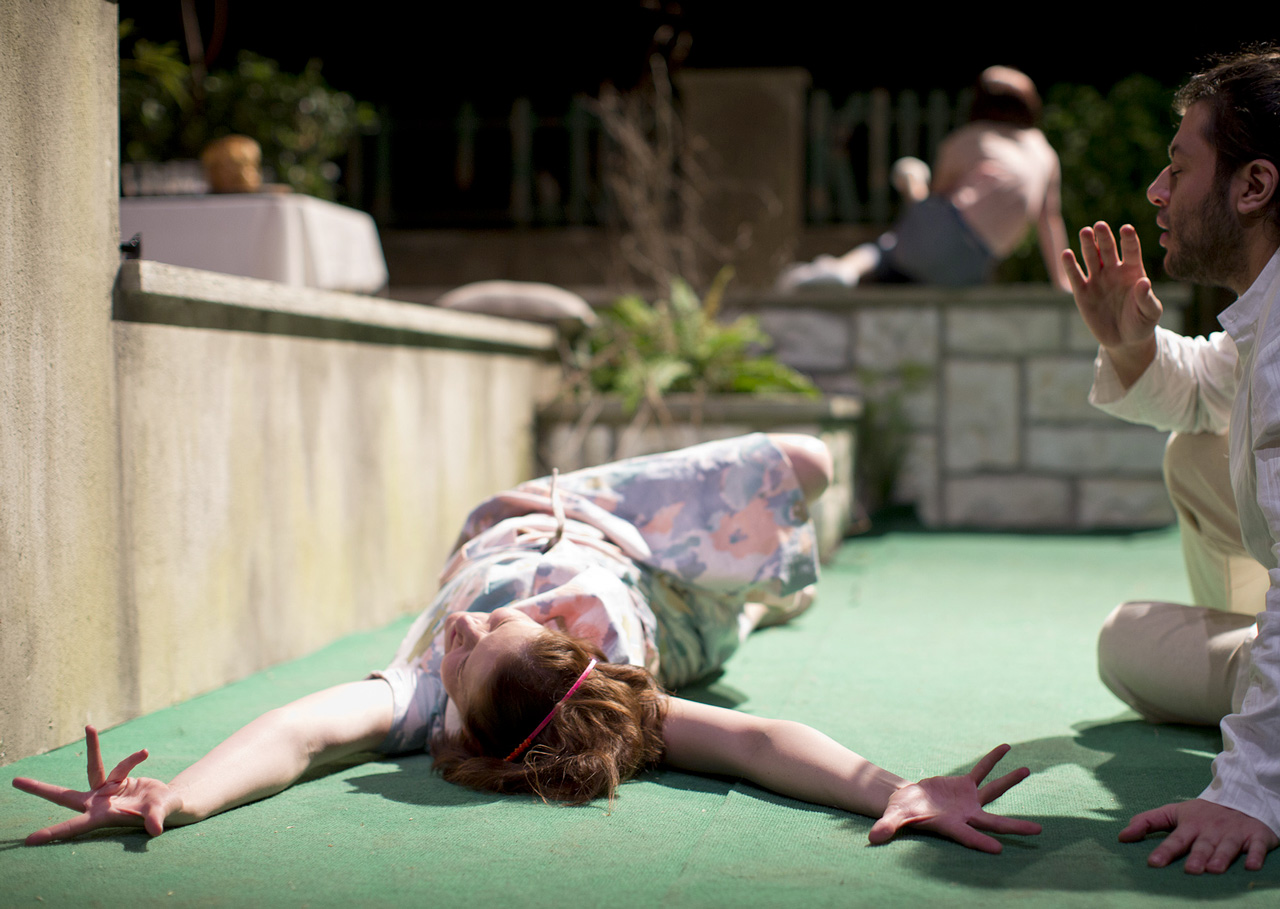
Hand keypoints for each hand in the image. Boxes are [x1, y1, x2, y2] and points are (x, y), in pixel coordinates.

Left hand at [12, 725, 179, 844]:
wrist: (166, 803)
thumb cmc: (161, 813)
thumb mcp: (159, 814)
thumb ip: (155, 819)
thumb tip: (155, 830)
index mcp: (103, 816)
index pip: (74, 827)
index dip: (53, 833)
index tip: (29, 841)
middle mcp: (97, 803)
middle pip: (62, 796)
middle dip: (40, 789)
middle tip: (15, 782)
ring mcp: (104, 789)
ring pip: (93, 766)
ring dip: (92, 746)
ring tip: (88, 727)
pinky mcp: (114, 779)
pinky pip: (122, 762)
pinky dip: (134, 758)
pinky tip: (145, 753)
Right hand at [868, 744, 1041, 852]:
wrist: (909, 804)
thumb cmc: (902, 814)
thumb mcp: (895, 819)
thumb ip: (888, 827)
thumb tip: (874, 838)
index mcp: (950, 826)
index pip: (968, 836)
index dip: (981, 842)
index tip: (999, 849)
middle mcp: (966, 815)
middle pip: (994, 822)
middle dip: (1015, 827)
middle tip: (1038, 830)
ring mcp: (968, 800)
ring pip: (993, 791)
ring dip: (1010, 782)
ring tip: (1027, 771)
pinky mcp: (965, 785)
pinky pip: (981, 770)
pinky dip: (992, 759)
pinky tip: (1005, 749)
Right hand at [1063, 223, 1162, 384]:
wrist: (1125, 340)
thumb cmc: (1142, 323)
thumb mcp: (1150, 312)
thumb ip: (1147, 298)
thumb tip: (1143, 282)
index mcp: (1133, 271)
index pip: (1131, 251)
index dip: (1128, 240)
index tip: (1126, 229)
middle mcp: (1114, 271)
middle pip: (1108, 249)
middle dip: (1104, 237)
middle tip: (1099, 226)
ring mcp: (1097, 280)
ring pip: (1091, 258)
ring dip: (1087, 245)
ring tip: (1084, 232)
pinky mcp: (1082, 293)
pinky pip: (1075, 276)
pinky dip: (1070, 265)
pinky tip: (1066, 254)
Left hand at [1120, 798, 1279, 872]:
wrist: (1241, 799)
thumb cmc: (1203, 813)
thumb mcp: (1174, 813)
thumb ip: (1148, 823)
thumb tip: (1121, 836)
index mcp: (1190, 825)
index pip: (1175, 839)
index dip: (1164, 851)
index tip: (1153, 863)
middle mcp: (1211, 830)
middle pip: (1202, 845)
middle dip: (1196, 857)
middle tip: (1190, 870)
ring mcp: (1234, 833)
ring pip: (1227, 847)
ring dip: (1221, 858)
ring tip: (1213, 869)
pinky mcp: (1256, 836)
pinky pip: (1257, 847)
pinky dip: (1255, 856)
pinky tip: (1252, 866)